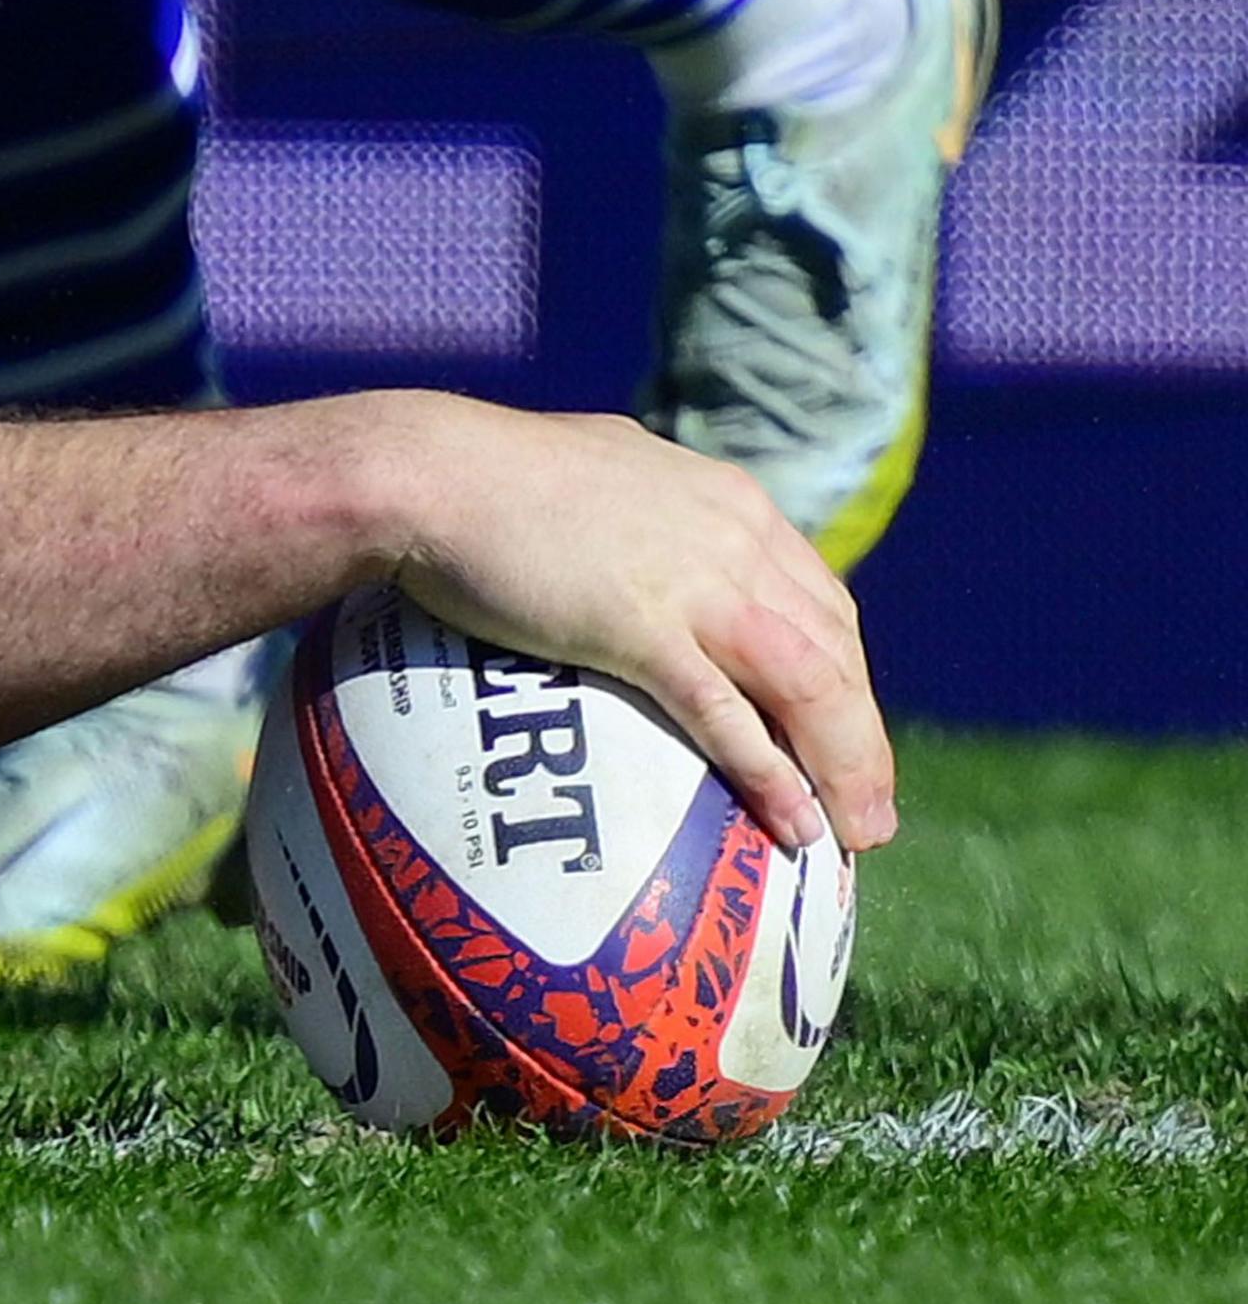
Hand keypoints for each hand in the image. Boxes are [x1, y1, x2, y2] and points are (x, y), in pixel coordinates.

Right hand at [359, 395, 892, 854]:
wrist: (429, 471)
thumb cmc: (481, 477)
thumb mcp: (591, 478)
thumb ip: (632, 515)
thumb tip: (618, 547)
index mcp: (727, 502)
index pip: (819, 597)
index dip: (845, 670)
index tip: (844, 725)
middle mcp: (734, 539)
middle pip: (834, 648)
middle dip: (865, 733)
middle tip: (873, 804)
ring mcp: (694, 583)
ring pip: (808, 684)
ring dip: (847, 766)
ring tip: (860, 832)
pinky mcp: (642, 627)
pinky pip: (725, 714)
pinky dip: (771, 773)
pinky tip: (795, 824)